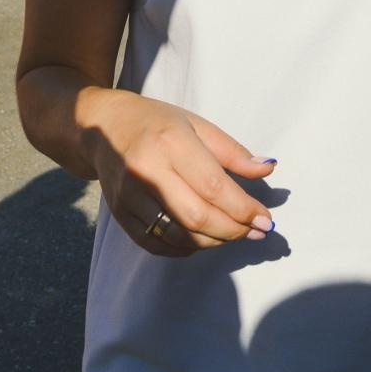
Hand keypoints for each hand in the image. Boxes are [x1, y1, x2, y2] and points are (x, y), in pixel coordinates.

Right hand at [84, 91, 275, 256]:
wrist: (102, 126)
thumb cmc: (157, 122)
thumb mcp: (197, 125)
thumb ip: (233, 152)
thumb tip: (268, 169)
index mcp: (170, 142)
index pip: (213, 186)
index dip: (244, 209)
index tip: (266, 220)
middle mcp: (147, 170)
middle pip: (197, 217)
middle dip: (233, 230)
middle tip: (256, 232)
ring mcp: (129, 196)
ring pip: (178, 236)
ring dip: (213, 242)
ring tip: (233, 234)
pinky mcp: (120, 214)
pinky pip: (157, 244)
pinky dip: (185, 248)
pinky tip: (203, 239)